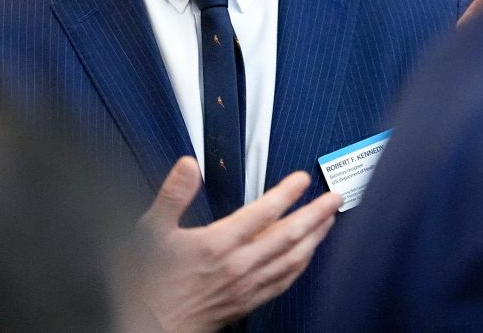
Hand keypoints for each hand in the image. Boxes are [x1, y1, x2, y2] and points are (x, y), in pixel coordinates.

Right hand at [135, 157, 341, 332]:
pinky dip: (300, 266)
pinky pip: (283, 282)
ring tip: (329, 222)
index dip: (287, 193)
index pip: (263, 212)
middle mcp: (238, 265)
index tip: (302, 180)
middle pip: (288, 235)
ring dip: (315, 238)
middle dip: (315, 214)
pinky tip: (306, 259)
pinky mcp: (246, 303)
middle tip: (333, 198)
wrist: (149, 324)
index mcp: (218, 244)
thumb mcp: (151, 231)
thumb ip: (173, 195)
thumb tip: (188, 166)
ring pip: (292, 260)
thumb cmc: (149, 283)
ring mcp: (246, 286)